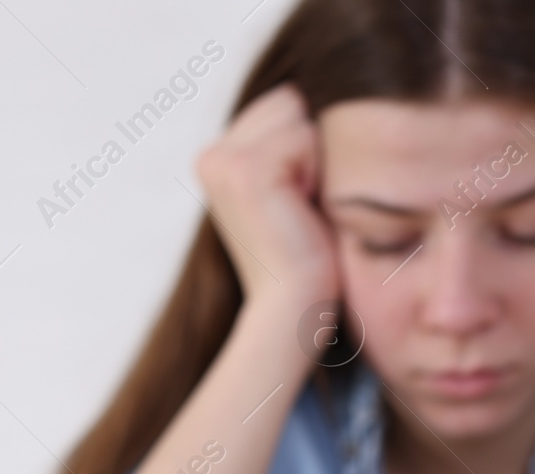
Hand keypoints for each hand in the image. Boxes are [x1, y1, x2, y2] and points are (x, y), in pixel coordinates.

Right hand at [196, 84, 338, 304]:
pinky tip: (304, 211)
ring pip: (298, 115)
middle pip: (290, 102)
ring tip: (304, 209)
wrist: (293, 310)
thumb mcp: (297, 195)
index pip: (286, 106)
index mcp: (219, 159)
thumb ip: (293, 150)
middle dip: (313, 148)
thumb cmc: (308, 261)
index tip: (303, 203)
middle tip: (305, 208)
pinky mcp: (244, 170)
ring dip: (318, 159)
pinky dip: (318, 171)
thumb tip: (323, 101)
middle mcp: (211, 155)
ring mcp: (222, 161)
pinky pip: (305, 136)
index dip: (311, 149)